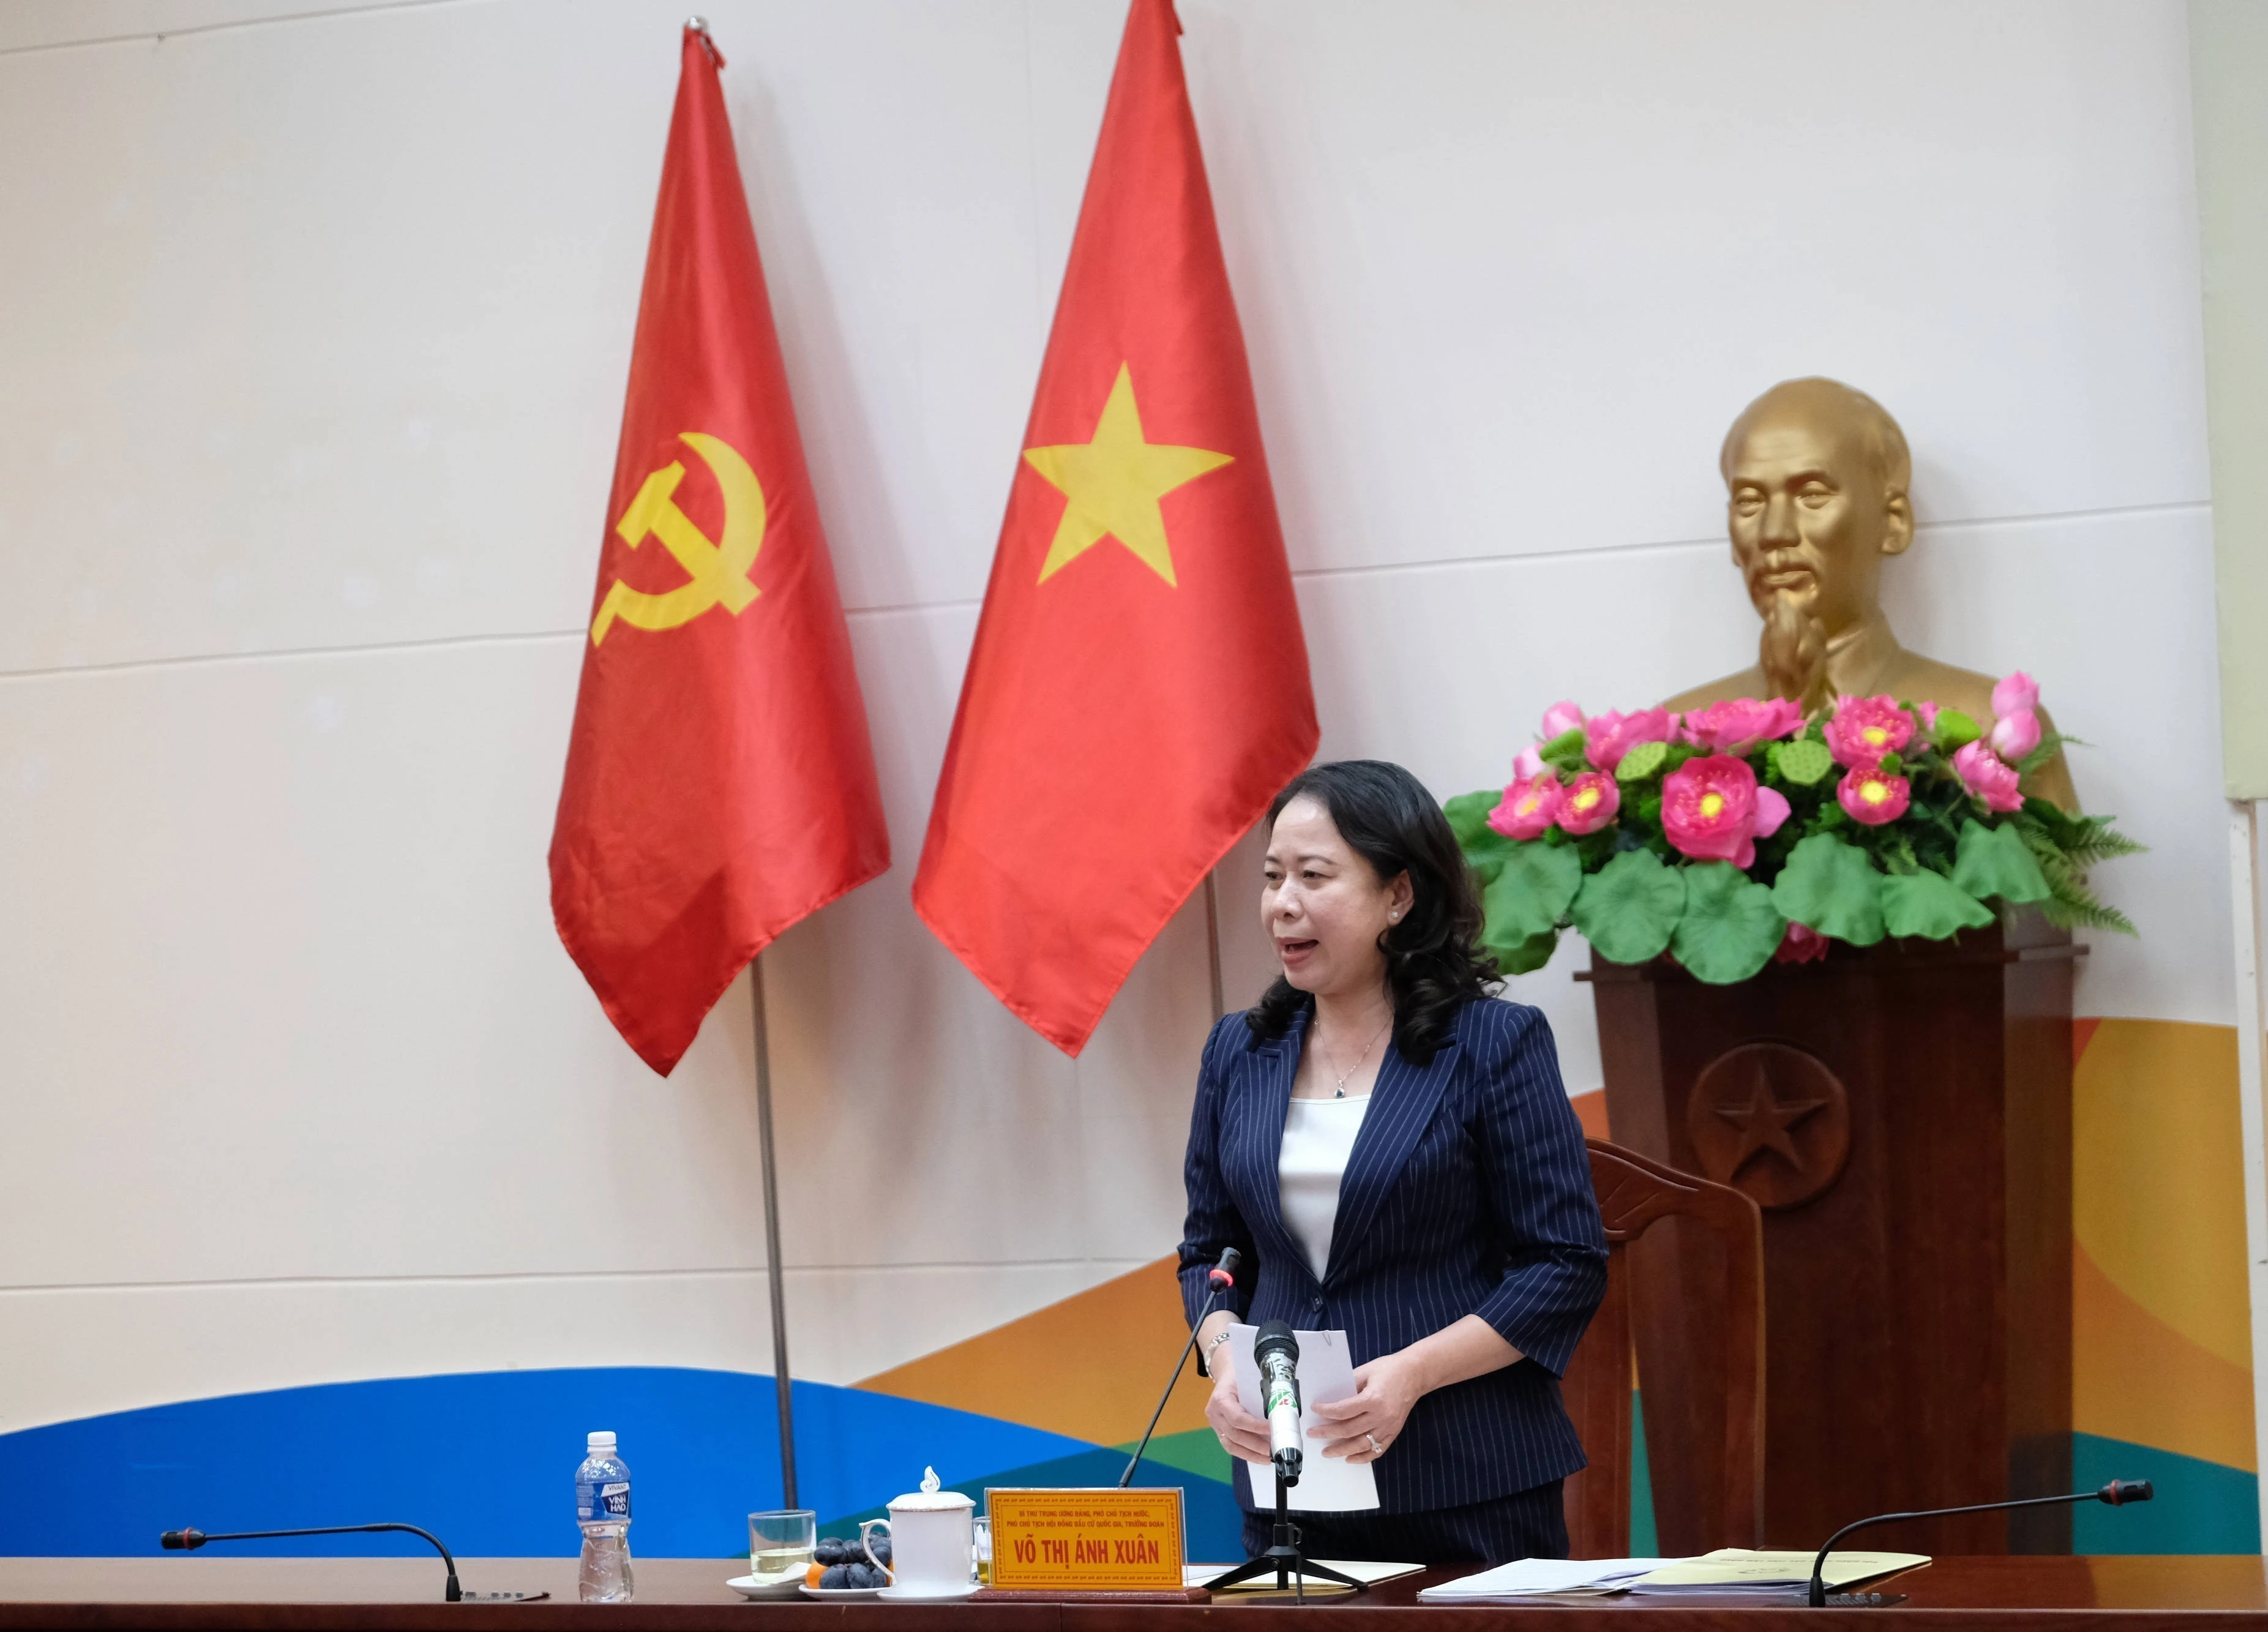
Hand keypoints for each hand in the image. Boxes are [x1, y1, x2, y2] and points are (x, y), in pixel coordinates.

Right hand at [1203, 1346, 1272, 1465]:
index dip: (1255, 1427)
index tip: (1272, 1431)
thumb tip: (1282, 1411)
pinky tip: (1259, 1457)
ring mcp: (1214, 1424)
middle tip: (1273, 1450)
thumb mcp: (1249, 1379)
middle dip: (1255, 1445)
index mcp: (1221, 1398)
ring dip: (1251, 1454)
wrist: (1226, 1373)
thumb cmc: (1240, 1375)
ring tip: (1268, 1458)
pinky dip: (1245, 1453)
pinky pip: (1230, 1446)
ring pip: (1230, 1445)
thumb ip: (1261, 1395)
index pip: (1238, 1418)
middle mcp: (1214, 1413)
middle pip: (1234, 1435)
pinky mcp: (1218, 1430)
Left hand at [1310, 1351, 1425, 1463]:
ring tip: (1327, 1452)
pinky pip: (1377, 1450)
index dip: (1326, 1411)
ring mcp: (1388, 1427)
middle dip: (1327, 1433)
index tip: (1314, 1409)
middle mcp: (1381, 1416)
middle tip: (1312, 1434)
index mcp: (1373, 1399)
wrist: (1415, 1374)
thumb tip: (1329, 1398)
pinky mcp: (1394, 1432)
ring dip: (1341, 1450)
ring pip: (1361, 1445)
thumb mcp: (1365, 1371)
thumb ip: (1348, 1385)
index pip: (1343, 1410)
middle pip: (1349, 1430)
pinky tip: (1349, 1458)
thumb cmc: (1389, 1369)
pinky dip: (1363, 1457)